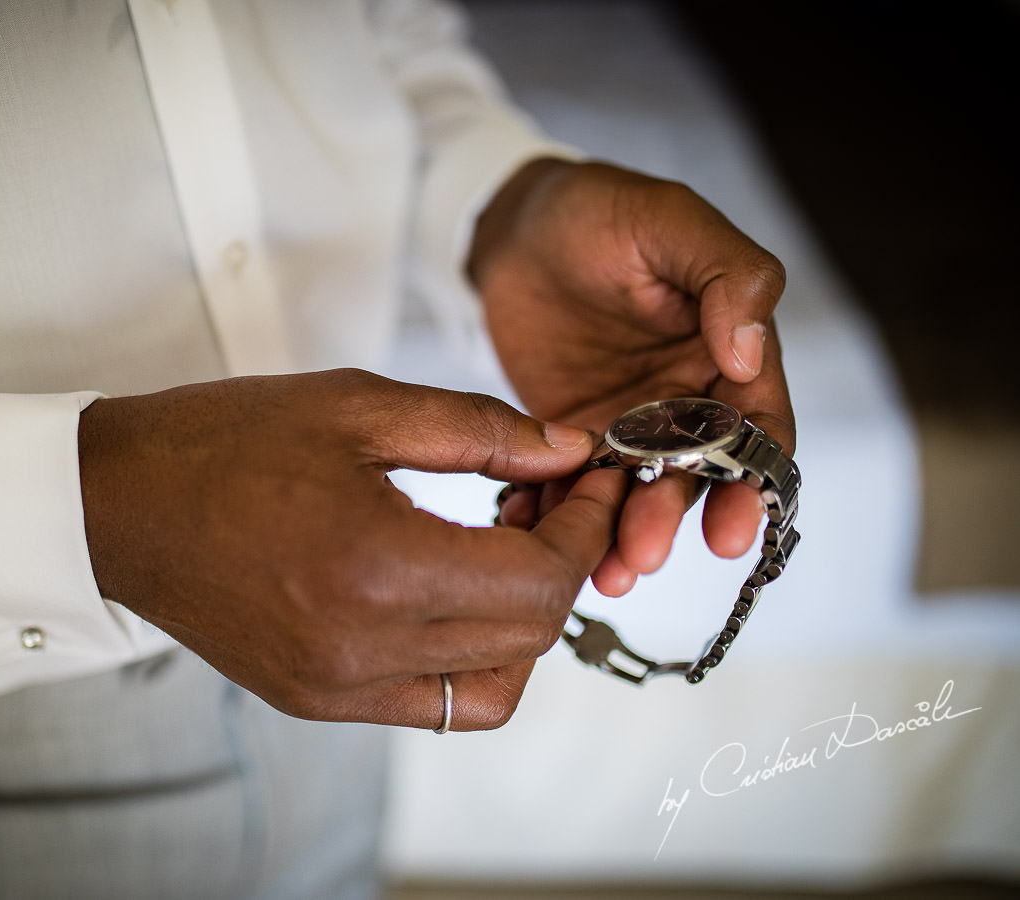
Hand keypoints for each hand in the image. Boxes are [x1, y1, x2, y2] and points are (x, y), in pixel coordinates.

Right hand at [78, 369, 619, 730]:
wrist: (119, 505)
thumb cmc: (221, 445)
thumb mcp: (357, 406)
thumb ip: (478, 430)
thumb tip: (564, 449)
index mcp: (376, 568)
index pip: (538, 580)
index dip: (583, 525)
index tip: (586, 479)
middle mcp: (360, 649)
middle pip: (528, 635)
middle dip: (562, 561)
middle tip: (545, 496)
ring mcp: (336, 688)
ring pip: (493, 687)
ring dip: (523, 621)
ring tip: (498, 548)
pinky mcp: (316, 701)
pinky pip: (431, 703)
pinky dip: (468, 657)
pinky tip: (448, 591)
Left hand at [470, 160, 795, 594]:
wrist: (510, 226)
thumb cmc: (599, 212)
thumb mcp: (671, 222)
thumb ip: (728, 277)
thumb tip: (750, 355)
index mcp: (726, 355)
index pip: (758, 430)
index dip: (752, 483)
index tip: (734, 527)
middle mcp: (683, 401)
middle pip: (693, 477)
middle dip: (673, 518)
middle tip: (646, 552)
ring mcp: (624, 425)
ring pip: (632, 493)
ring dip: (620, 535)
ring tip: (605, 570)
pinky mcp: (567, 438)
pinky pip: (569, 486)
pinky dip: (558, 515)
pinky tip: (542, 538)